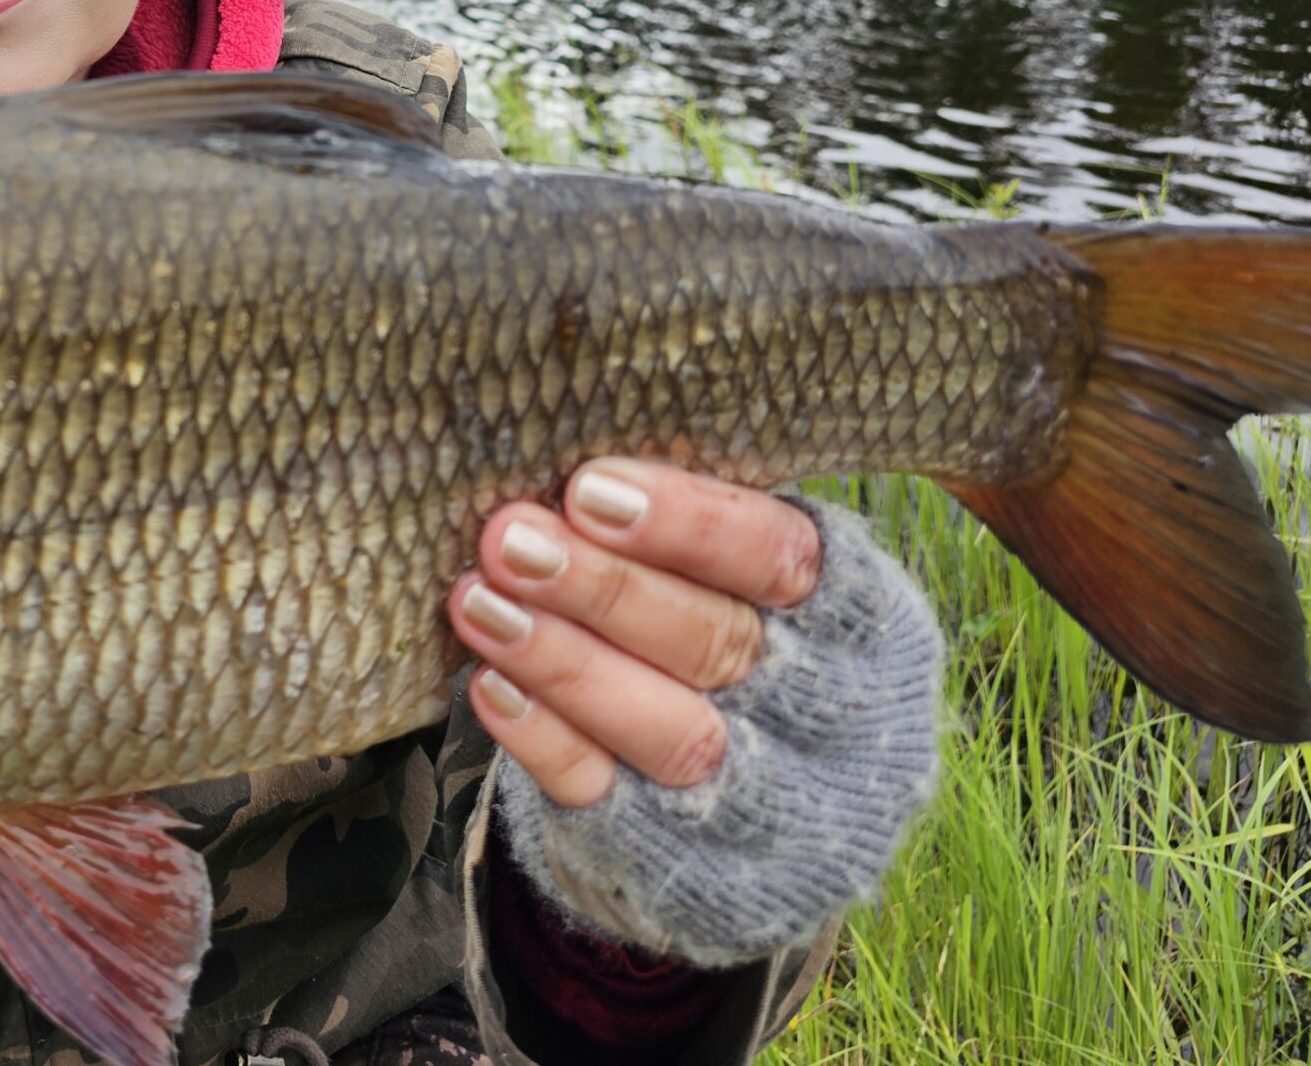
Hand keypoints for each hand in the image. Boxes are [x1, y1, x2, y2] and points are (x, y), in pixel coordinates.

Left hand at [450, 459, 823, 808]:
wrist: (742, 814)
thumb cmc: (720, 635)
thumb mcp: (741, 577)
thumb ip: (687, 530)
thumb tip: (576, 476)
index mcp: (860, 622)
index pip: (785, 559)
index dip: (688, 522)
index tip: (588, 489)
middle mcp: (831, 719)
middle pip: (718, 644)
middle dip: (601, 586)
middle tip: (511, 537)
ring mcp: (766, 801)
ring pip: (670, 729)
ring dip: (563, 659)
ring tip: (479, 602)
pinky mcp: (687, 862)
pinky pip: (609, 796)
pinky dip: (545, 737)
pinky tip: (491, 684)